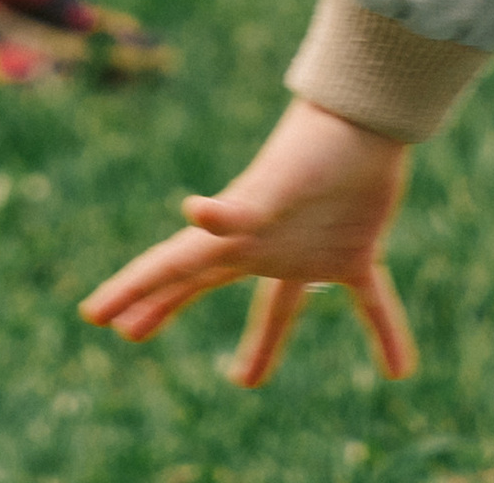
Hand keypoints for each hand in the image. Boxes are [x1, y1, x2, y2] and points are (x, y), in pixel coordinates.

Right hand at [79, 99, 415, 390]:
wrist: (370, 113)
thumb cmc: (318, 143)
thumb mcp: (273, 185)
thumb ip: (236, 210)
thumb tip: (192, 214)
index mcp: (237, 234)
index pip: (172, 267)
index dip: (132, 292)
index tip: (93, 314)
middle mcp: (265, 243)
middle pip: (205, 281)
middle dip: (166, 305)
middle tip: (132, 331)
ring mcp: (311, 247)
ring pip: (280, 304)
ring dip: (262, 343)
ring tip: (245, 380)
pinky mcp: (358, 248)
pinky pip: (370, 299)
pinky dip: (385, 332)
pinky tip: (400, 368)